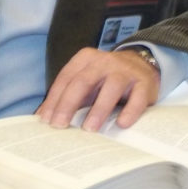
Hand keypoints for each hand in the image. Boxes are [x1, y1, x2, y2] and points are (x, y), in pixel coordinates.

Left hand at [36, 47, 159, 131]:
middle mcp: (104, 62)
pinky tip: (122, 124)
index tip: (46, 120)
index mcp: (85, 59)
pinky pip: (137, 97)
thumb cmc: (106, 78)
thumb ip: (68, 95)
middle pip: (83, 81)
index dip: (54, 99)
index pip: (66, 78)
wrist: (141, 64)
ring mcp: (125, 71)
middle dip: (69, 104)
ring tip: (89, 129)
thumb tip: (43, 117)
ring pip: (110, 87)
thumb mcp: (86, 80)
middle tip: (60, 125)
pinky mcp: (144, 82)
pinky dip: (130, 111)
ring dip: (98, 110)